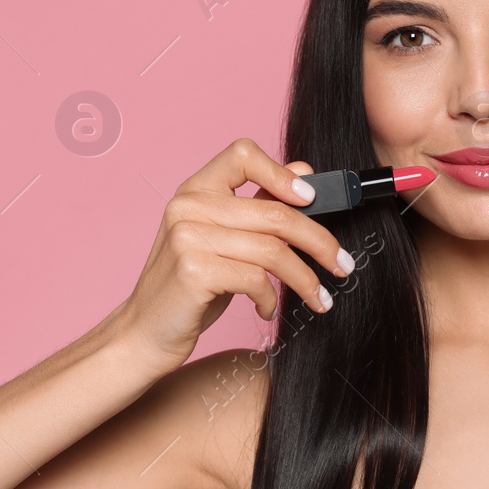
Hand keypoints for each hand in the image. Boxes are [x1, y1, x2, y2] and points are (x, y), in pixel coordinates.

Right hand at [113, 139, 354, 372]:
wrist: (145, 334)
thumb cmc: (190, 287)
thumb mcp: (224, 241)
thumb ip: (257, 206)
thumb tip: (305, 173)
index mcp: (195, 189)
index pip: (243, 154)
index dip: (283, 173)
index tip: (312, 200)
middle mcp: (188, 206)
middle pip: (275, 213)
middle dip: (320, 241)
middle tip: (343, 264)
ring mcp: (187, 238)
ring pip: (273, 250)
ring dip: (306, 279)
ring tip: (319, 298)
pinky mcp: (193, 272)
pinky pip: (256, 279)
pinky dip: (271, 298)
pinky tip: (266, 309)